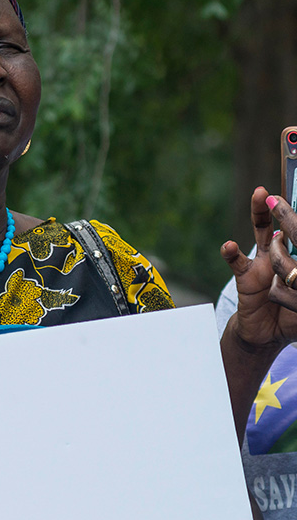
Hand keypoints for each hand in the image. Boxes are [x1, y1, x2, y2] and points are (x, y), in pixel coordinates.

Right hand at [221, 187, 296, 345]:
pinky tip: (228, 246)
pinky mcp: (246, 277)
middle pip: (286, 224)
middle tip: (283, 186)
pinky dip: (231, 253)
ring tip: (260, 194)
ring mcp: (264, 263)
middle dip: (284, 205)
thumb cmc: (293, 317)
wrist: (267, 333)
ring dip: (260, 213)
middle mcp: (283, 255)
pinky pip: (238, 262)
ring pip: (263, 233)